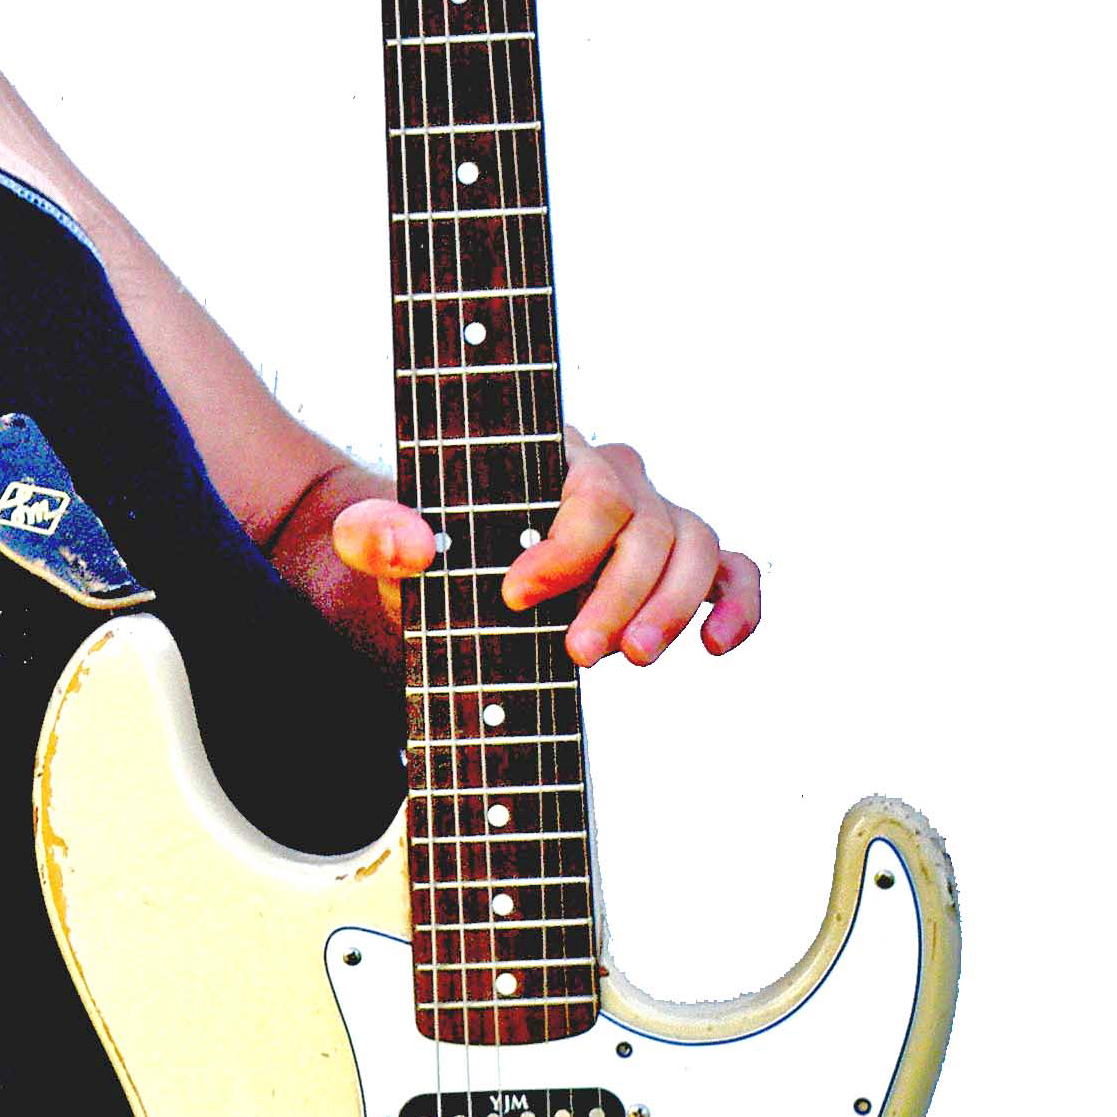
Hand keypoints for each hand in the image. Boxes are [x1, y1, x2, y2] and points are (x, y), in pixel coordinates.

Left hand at [330, 434, 761, 666]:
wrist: (446, 582)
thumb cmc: (422, 551)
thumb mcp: (379, 544)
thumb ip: (377, 535)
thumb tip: (412, 543)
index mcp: (551, 455)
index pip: (591, 491)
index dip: (566, 549)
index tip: (515, 597)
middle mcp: (615, 479)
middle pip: (649, 526)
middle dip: (617, 595)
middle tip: (575, 654)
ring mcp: (653, 520)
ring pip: (695, 547)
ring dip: (670, 609)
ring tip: (628, 661)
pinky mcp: (678, 567)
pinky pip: (734, 572)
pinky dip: (739, 604)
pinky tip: (717, 645)